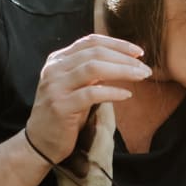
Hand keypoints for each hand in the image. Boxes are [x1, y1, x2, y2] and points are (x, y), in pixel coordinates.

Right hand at [24, 34, 149, 162]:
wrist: (39, 143)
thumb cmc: (64, 114)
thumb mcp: (75, 86)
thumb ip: (90, 71)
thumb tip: (123, 59)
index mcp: (58, 60)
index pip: (91, 42)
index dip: (117, 44)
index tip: (139, 52)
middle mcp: (54, 69)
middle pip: (95, 53)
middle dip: (124, 58)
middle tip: (145, 68)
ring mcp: (55, 87)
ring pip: (94, 68)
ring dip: (122, 70)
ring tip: (141, 77)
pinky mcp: (61, 106)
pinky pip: (91, 94)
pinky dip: (112, 92)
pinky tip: (126, 95)